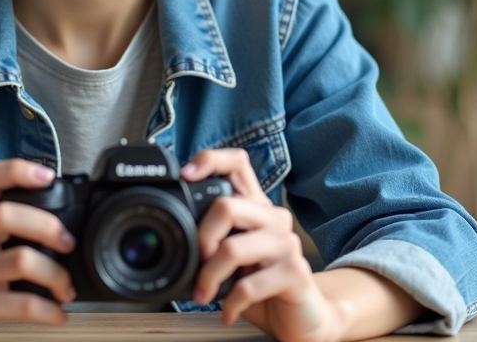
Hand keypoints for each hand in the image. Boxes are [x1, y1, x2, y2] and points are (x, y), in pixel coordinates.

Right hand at [0, 159, 76, 341]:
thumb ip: (13, 227)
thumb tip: (65, 220)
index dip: (15, 170)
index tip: (47, 176)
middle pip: (4, 215)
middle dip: (46, 225)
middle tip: (68, 243)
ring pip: (20, 260)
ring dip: (55, 274)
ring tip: (66, 287)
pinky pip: (22, 304)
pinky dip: (49, 310)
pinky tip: (58, 313)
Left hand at [185, 148, 344, 341]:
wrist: (303, 315)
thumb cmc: (261, 282)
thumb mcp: (235, 254)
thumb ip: (214, 236)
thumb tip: (174, 231)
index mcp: (256, 207)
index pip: (237, 163)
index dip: (210, 161)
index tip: (185, 175)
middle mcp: (273, 218)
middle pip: (226, 206)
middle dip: (201, 237)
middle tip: (198, 262)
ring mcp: (286, 244)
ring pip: (233, 249)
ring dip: (209, 278)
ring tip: (204, 295)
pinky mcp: (295, 273)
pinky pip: (249, 286)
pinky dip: (230, 303)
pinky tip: (227, 312)